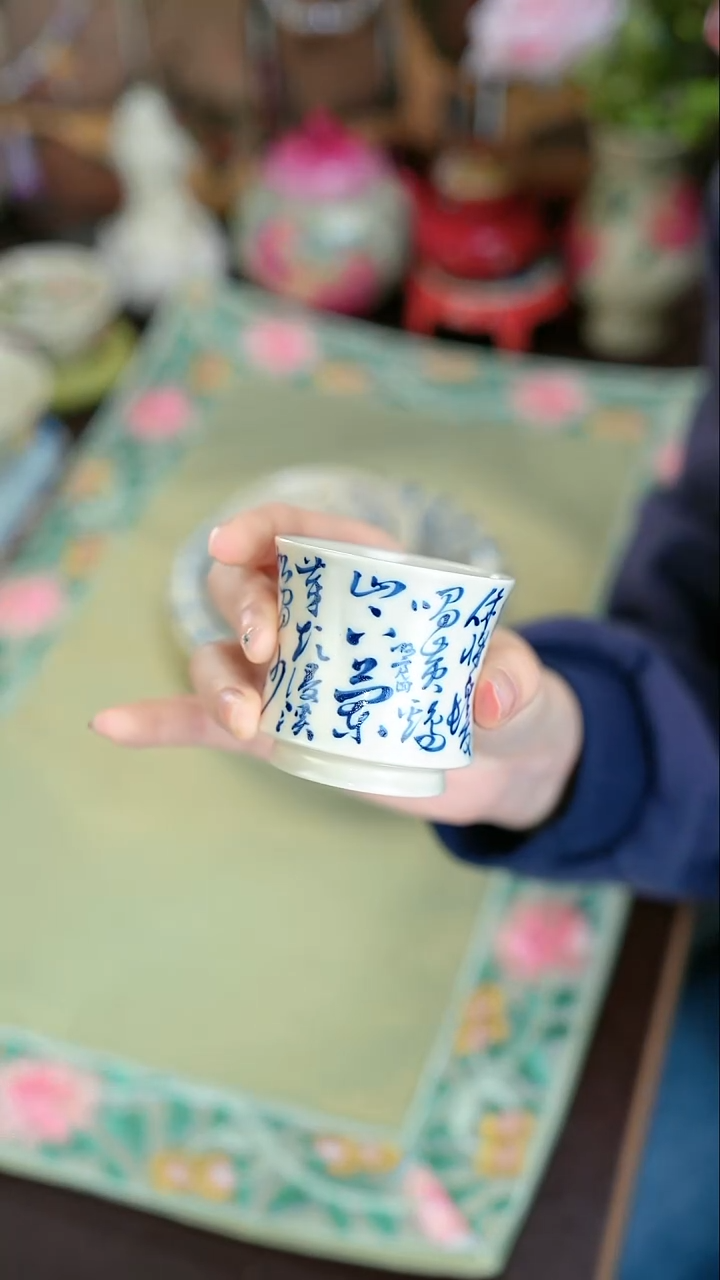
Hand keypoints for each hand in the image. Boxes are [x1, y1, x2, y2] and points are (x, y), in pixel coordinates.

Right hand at [92, 504, 583, 829]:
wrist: (496, 763)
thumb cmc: (507, 697)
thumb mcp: (524, 685)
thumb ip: (515, 680)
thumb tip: (486, 695)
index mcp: (364, 574)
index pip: (299, 528)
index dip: (261, 525)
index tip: (236, 542)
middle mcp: (311, 616)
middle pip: (244, 587)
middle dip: (240, 606)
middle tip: (269, 647)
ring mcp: (286, 675)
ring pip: (219, 656)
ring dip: (214, 679)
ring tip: (245, 720)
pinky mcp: (273, 730)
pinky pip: (201, 720)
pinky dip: (159, 722)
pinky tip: (110, 725)